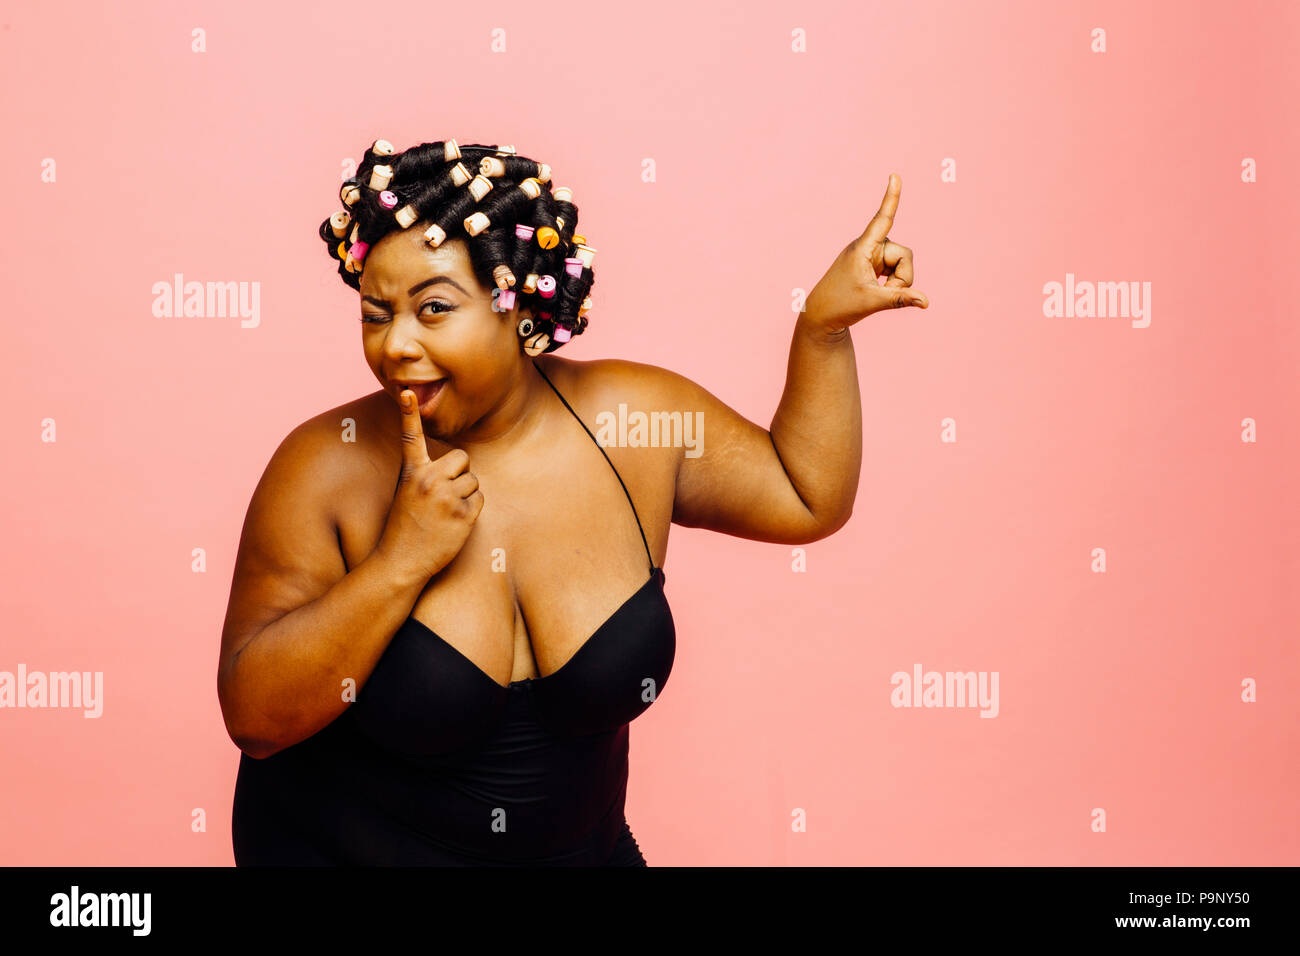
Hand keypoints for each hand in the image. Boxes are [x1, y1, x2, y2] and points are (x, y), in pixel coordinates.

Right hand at [375, 390, 484, 582]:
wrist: (400, 562)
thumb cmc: (405, 527)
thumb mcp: (407, 493)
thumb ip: (426, 475)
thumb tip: (456, 463)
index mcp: (412, 473)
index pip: (410, 437)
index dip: (409, 413)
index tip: (408, 391)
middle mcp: (428, 480)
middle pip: (462, 458)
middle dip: (460, 474)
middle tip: (444, 496)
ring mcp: (446, 497)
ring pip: (473, 481)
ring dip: (465, 495)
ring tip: (445, 513)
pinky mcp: (462, 514)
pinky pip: (479, 500)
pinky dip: (471, 511)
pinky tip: (453, 524)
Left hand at [803, 173, 928, 333]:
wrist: (822, 316)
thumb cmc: (840, 305)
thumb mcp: (872, 302)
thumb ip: (900, 299)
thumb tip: (926, 302)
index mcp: (863, 248)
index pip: (882, 219)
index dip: (891, 198)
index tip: (894, 176)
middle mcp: (869, 246)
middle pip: (905, 255)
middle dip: (901, 278)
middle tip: (882, 293)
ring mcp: (872, 255)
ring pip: (904, 264)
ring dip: (897, 284)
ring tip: (876, 293)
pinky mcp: (874, 264)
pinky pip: (898, 270)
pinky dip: (894, 284)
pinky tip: (880, 288)